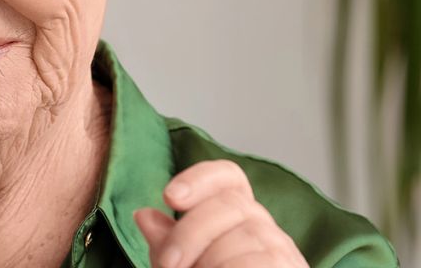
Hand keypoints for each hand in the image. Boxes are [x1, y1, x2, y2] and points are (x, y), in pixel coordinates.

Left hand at [133, 159, 308, 267]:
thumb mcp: (184, 265)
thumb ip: (167, 244)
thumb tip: (143, 215)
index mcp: (234, 215)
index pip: (227, 177)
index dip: (198, 179)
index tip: (169, 196)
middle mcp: (261, 224)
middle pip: (228, 204)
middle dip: (190, 234)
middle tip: (168, 263)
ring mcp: (281, 247)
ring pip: (244, 237)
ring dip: (211, 262)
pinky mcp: (291, 266)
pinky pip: (258, 262)